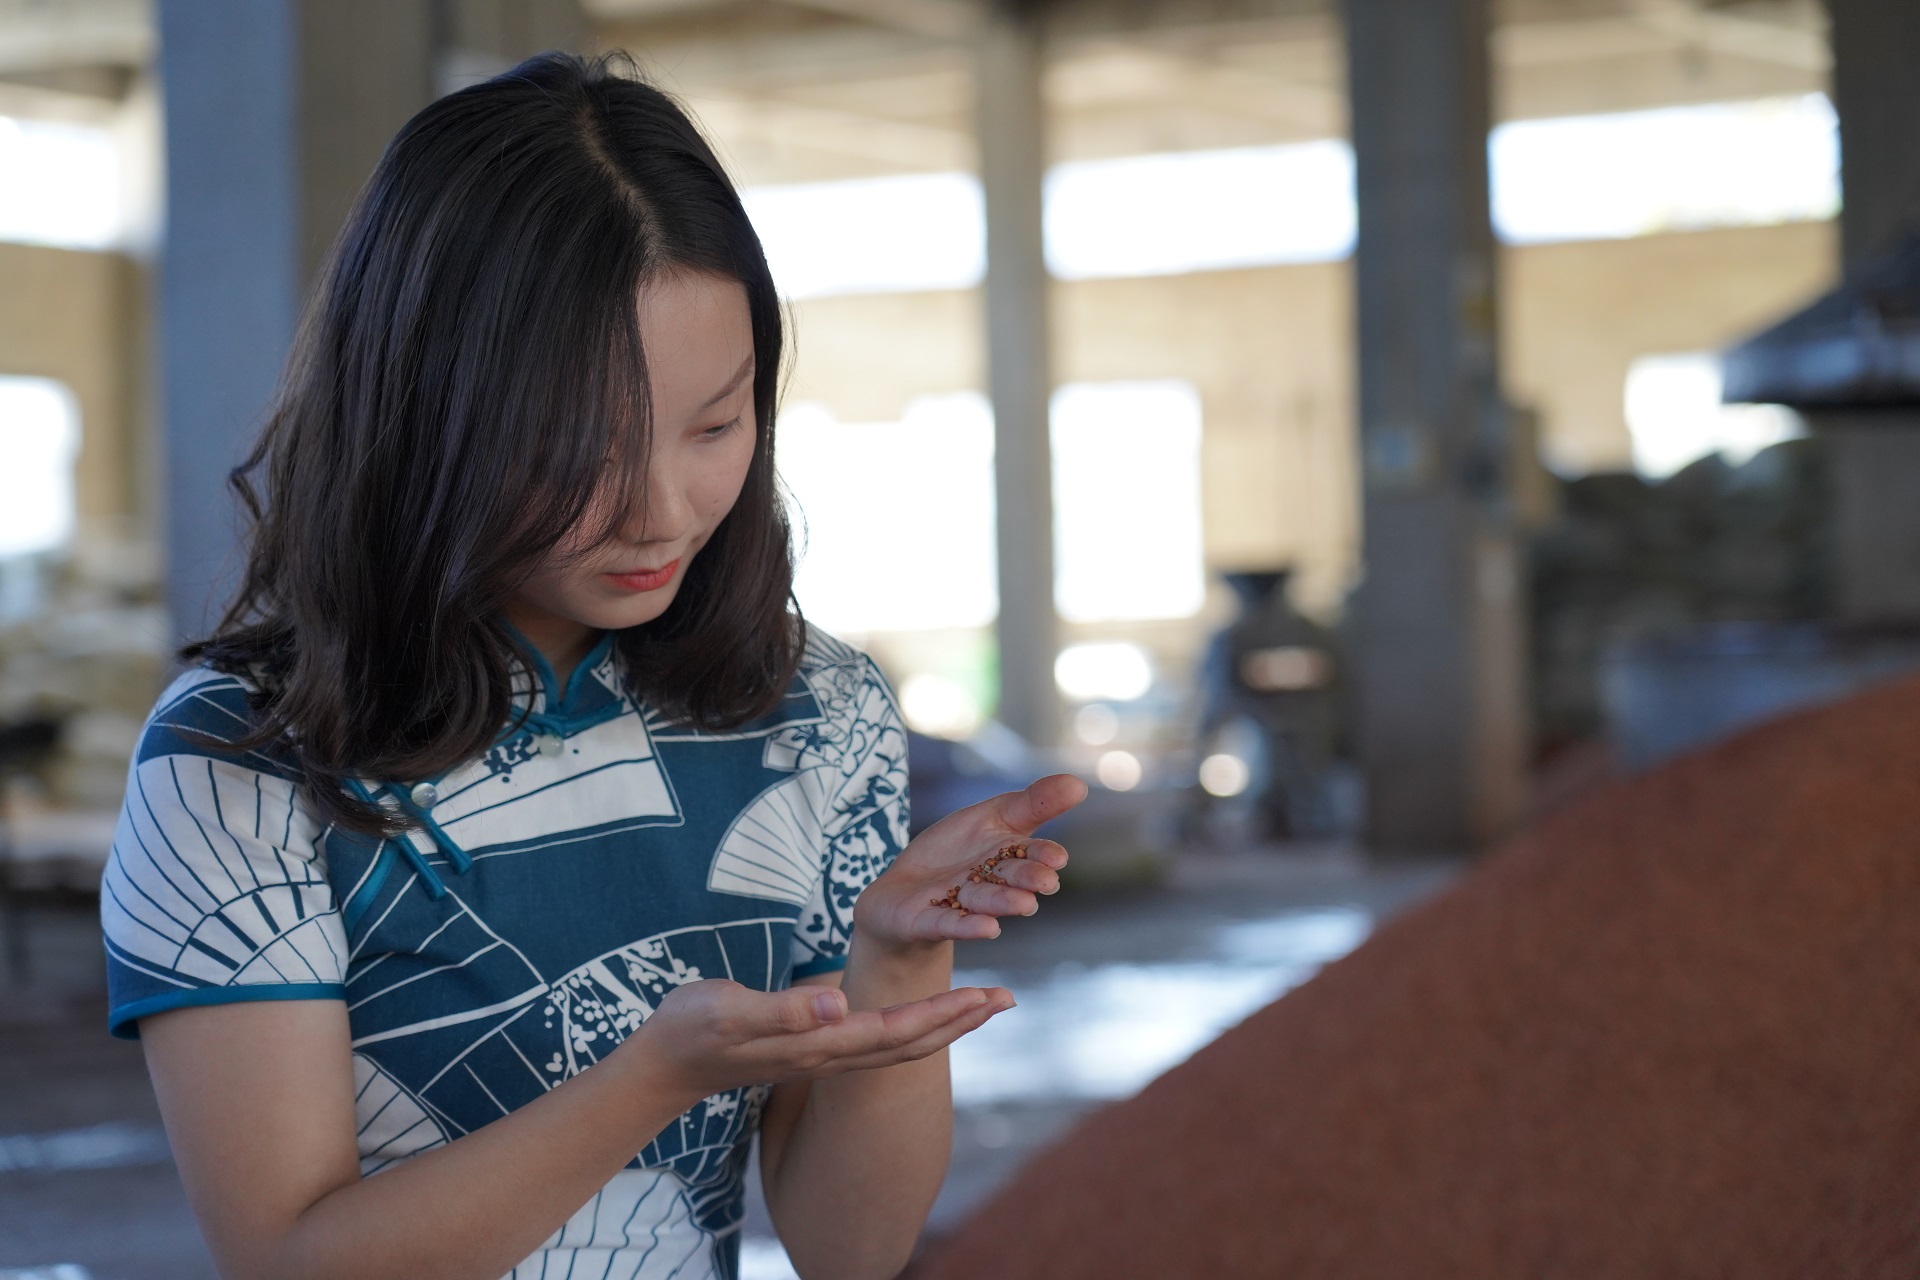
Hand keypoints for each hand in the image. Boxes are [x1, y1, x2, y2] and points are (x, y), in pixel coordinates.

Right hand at [626, 978, 1012, 1100]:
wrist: (666, 1062)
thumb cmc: (693, 1028)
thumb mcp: (728, 1011)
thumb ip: (781, 1010)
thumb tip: (837, 1002)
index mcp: (819, 1043)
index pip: (896, 1030)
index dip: (944, 1015)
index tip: (986, 997)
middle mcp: (830, 1053)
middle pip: (910, 1042)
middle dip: (961, 1021)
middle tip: (1007, 999)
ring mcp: (824, 1054)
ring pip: (899, 1043)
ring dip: (945, 1024)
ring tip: (983, 1004)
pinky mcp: (815, 1047)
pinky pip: (879, 1039)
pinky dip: (914, 1024)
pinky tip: (926, 1012)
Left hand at [854, 774, 1086, 946]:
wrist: (904, 891)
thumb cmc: (955, 851)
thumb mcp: (991, 816)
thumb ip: (1034, 802)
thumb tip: (1079, 783)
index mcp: (1007, 855)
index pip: (1029, 853)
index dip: (1043, 855)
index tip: (1058, 857)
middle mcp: (989, 882)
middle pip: (1010, 878)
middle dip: (1028, 879)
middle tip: (1047, 882)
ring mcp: (959, 903)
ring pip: (984, 900)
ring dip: (1003, 902)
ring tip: (1025, 904)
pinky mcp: (928, 921)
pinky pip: (948, 922)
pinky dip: (967, 926)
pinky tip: (988, 929)